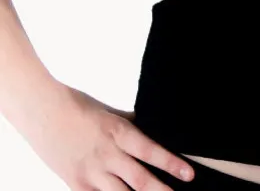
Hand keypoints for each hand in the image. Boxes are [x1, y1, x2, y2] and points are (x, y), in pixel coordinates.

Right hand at [25, 83, 193, 189]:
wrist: (41, 110)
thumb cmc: (75, 105)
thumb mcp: (107, 111)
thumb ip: (128, 123)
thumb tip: (148, 129)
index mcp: (118, 132)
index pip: (151, 151)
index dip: (171, 164)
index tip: (189, 174)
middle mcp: (107, 155)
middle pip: (140, 180)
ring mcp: (91, 172)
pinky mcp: (75, 184)